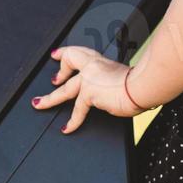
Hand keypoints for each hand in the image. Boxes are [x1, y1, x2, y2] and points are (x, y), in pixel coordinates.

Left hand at [31, 45, 146, 132]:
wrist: (143, 86)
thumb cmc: (141, 84)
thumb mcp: (126, 78)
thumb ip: (116, 83)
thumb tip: (117, 94)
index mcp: (103, 62)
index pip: (82, 53)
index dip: (68, 54)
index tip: (59, 55)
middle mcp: (95, 66)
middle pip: (71, 60)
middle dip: (60, 69)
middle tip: (53, 79)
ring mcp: (89, 78)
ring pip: (64, 89)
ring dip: (49, 98)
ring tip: (39, 104)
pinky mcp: (89, 92)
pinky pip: (77, 110)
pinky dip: (72, 121)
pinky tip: (67, 128)